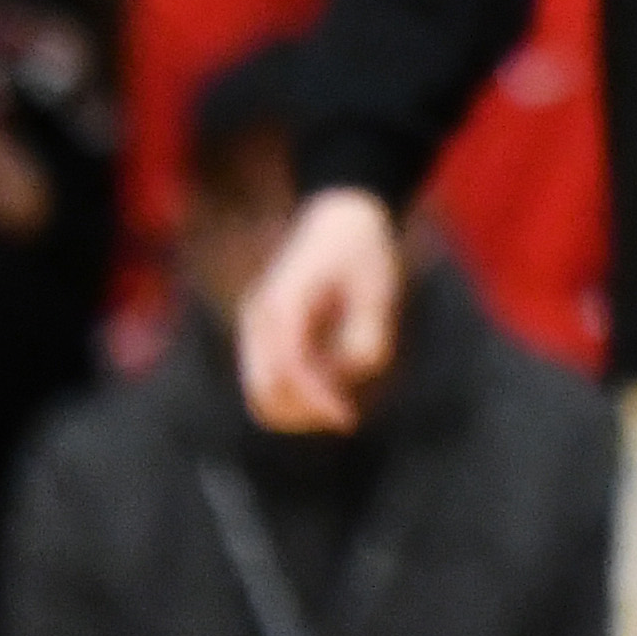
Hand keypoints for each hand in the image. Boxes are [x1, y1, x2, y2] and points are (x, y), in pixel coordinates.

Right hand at [238, 188, 403, 432]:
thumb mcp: (378, 286)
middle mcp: (261, 319)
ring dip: (300, 406)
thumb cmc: (363, 248)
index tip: (346, 418)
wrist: (340, 217)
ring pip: (262, 394)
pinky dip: (299, 393)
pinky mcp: (265, 338)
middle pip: (264, 392)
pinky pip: (272, 382)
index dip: (315, 399)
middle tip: (345, 413)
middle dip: (304, 411)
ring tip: (341, 389)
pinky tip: (333, 376)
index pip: (288, 367)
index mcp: (284, 301)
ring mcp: (257, 329)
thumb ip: (369, 332)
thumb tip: (355, 372)